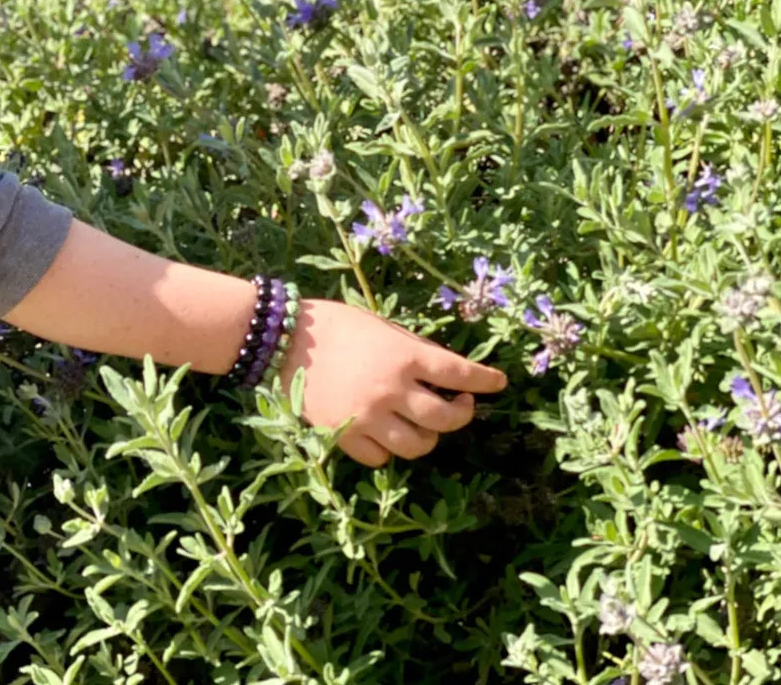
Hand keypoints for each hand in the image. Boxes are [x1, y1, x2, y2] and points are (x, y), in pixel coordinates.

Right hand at [278, 298, 506, 466]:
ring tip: (424, 423)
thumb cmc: (333, 323)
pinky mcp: (344, 436)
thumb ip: (411, 348)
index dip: (485, 381)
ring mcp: (368, 417)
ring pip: (418, 446)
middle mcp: (392, 390)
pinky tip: (386, 432)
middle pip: (446, 419)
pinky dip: (389, 448)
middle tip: (460, 405)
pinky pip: (381, 457)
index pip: (459, 374)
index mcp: (404, 356)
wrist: (280, 339)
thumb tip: (441, 369)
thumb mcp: (380, 325)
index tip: (499, 383)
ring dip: (428, 436)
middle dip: (462, 414)